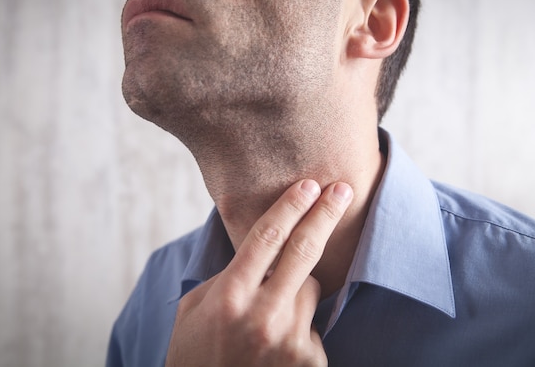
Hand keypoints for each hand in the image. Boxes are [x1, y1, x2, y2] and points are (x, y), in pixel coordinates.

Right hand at [165, 179, 352, 366]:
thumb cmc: (196, 356)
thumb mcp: (194, 311)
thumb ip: (224, 278)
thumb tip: (257, 250)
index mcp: (228, 296)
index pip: (266, 239)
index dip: (289, 207)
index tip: (307, 185)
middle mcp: (261, 315)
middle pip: (303, 252)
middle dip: (324, 214)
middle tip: (341, 190)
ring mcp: (288, 340)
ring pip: (310, 289)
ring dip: (297, 290)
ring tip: (269, 316)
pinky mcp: (308, 361)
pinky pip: (312, 325)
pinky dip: (300, 326)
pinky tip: (275, 346)